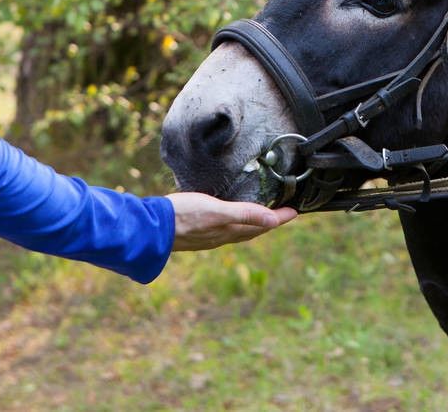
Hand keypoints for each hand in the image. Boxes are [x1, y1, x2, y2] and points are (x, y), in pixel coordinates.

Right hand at [166, 192, 296, 250]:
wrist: (152, 228)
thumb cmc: (184, 216)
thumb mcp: (218, 211)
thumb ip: (245, 214)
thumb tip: (274, 220)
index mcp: (230, 230)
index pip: (262, 225)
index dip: (280, 218)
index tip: (296, 212)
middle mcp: (222, 236)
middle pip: (253, 230)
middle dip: (270, 222)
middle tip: (284, 214)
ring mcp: (210, 236)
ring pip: (239, 232)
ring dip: (253, 225)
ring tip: (262, 217)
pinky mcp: (198, 233)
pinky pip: (225, 230)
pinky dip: (235, 225)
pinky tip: (229, 220)